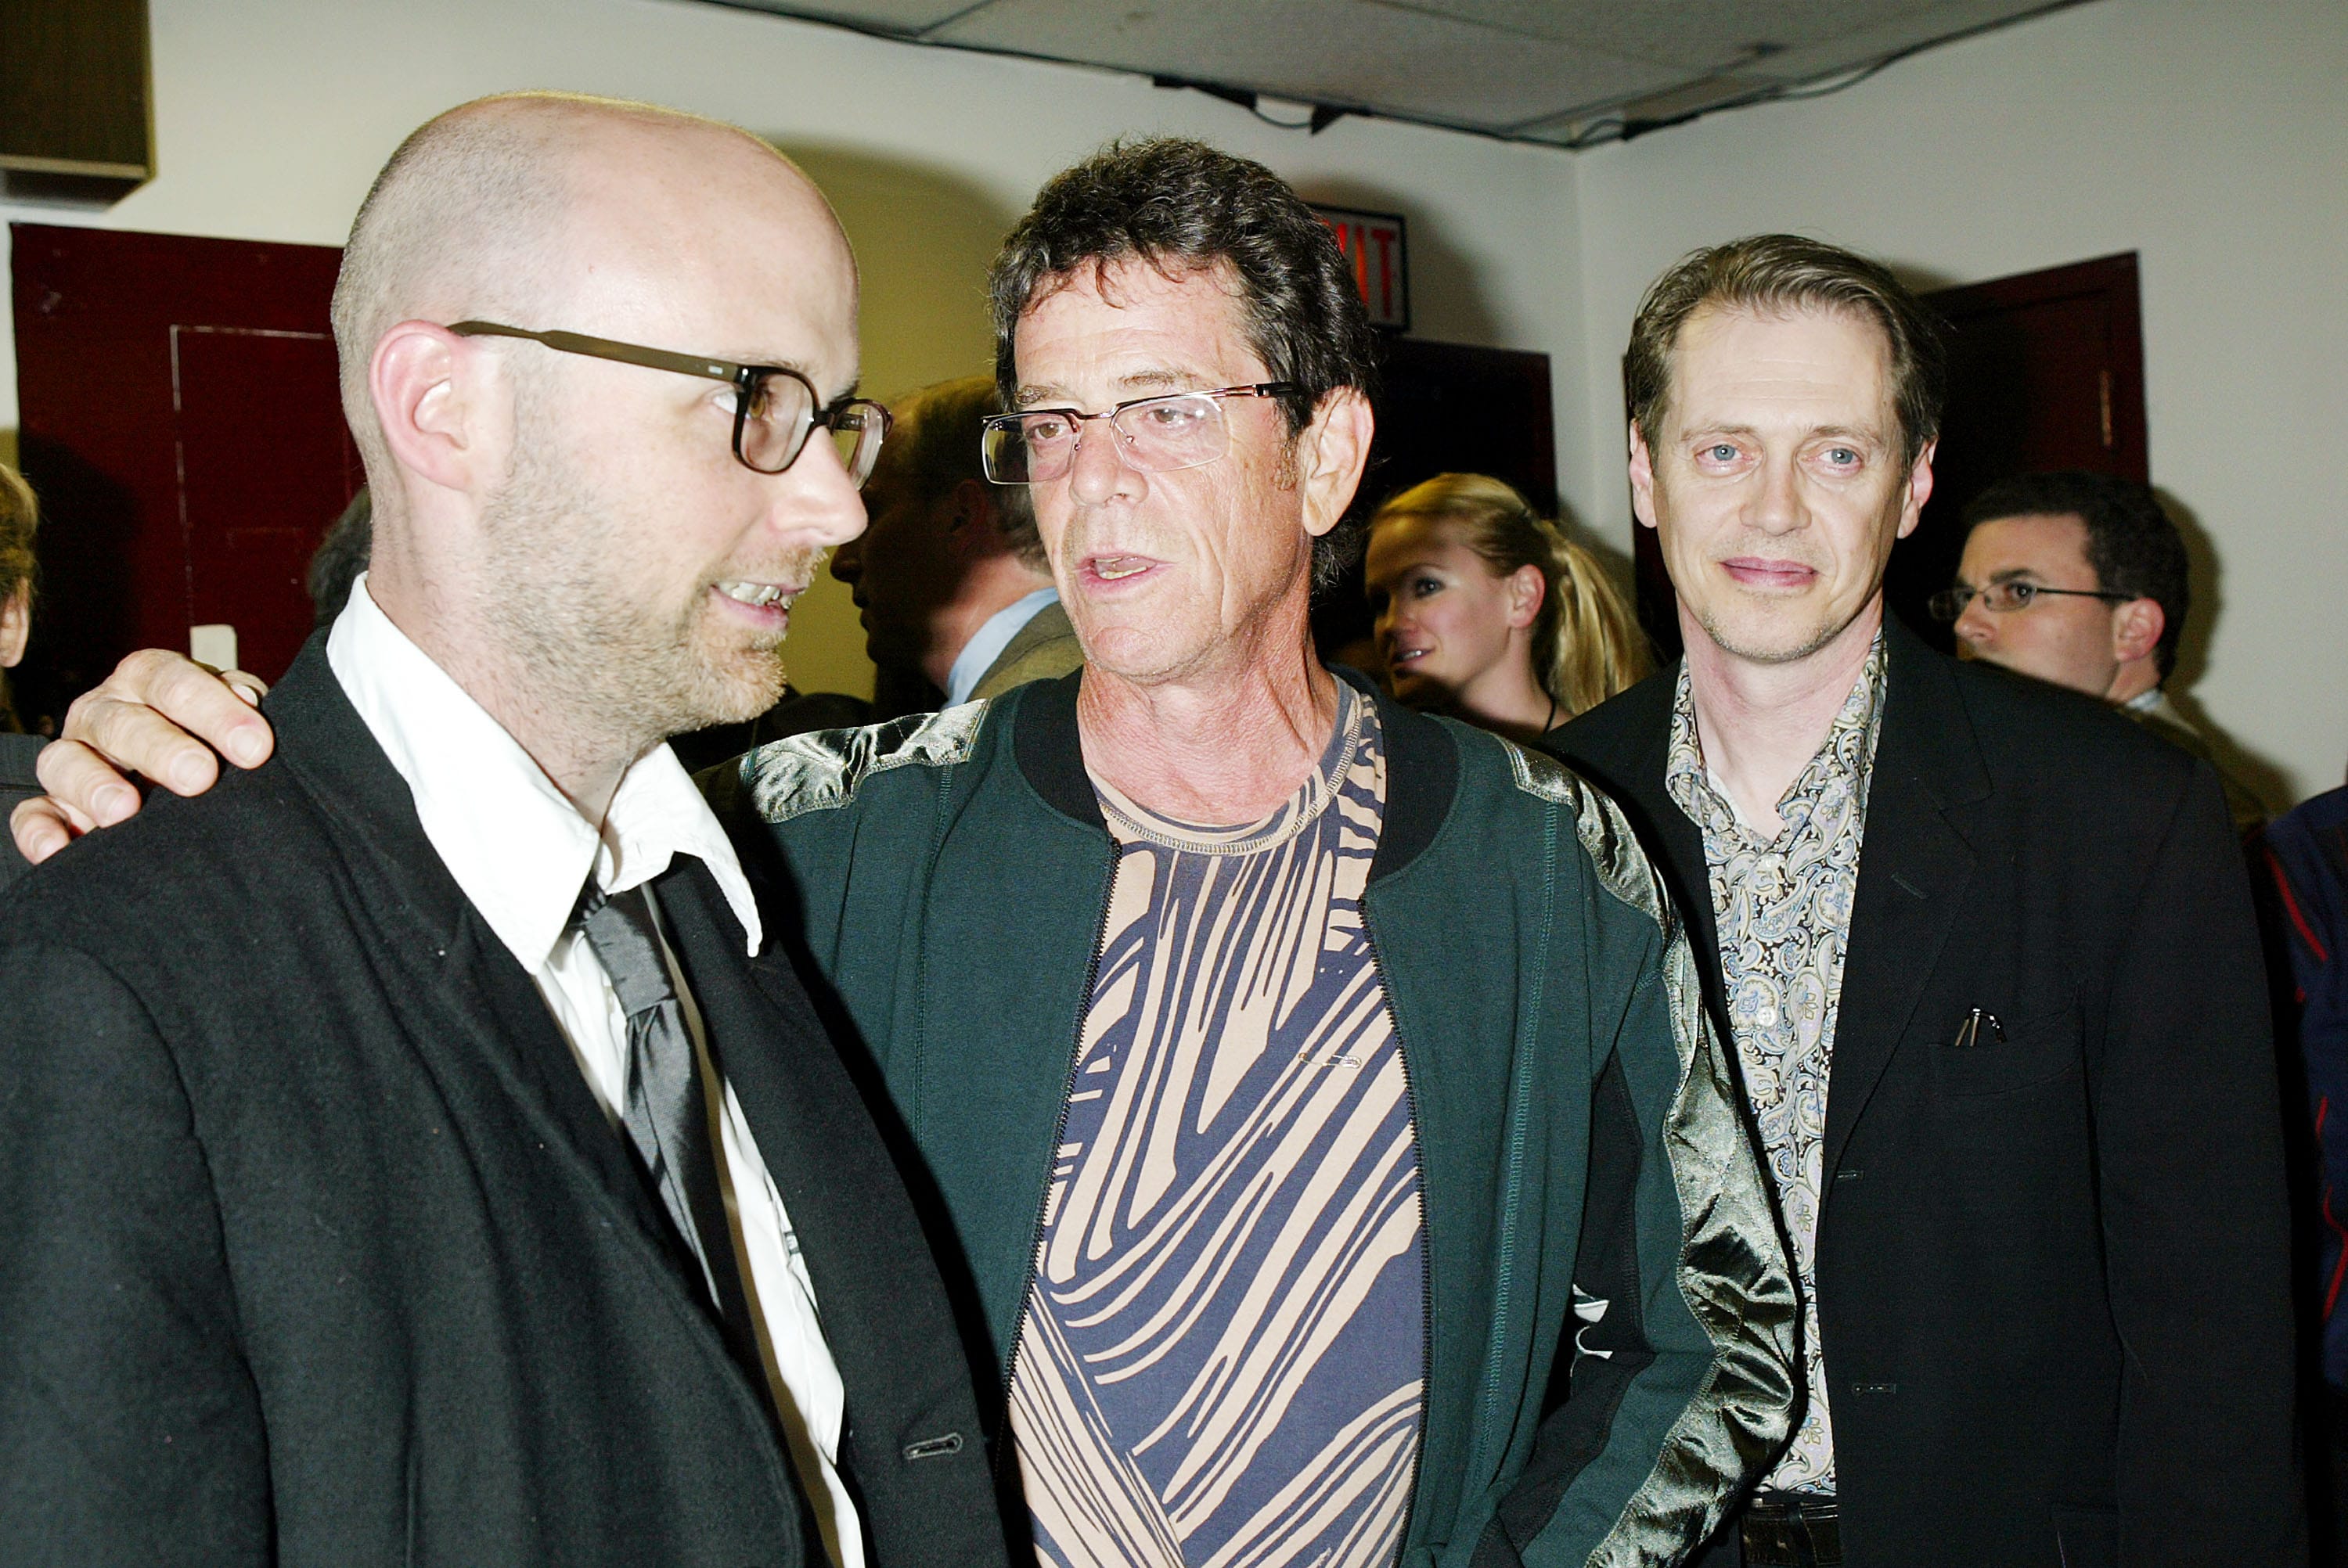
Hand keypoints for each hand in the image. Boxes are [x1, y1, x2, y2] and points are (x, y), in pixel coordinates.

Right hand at [11, 650, 274, 863]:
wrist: (185, 780)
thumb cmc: (213, 739)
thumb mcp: (228, 715)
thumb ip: (238, 701)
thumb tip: (247, 699)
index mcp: (147, 680)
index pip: (172, 681)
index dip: (213, 710)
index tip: (256, 747)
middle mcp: (103, 712)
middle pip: (121, 722)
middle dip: (161, 748)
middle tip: (200, 777)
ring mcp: (71, 756)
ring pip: (65, 761)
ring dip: (94, 785)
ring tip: (126, 810)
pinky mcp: (52, 805)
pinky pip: (31, 814)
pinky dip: (38, 830)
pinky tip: (59, 848)